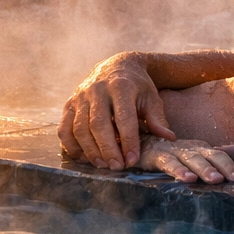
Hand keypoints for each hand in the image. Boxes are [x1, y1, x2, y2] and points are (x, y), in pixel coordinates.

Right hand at [58, 53, 176, 170]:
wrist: (117, 66)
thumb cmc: (137, 87)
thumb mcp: (151, 98)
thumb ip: (157, 118)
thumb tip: (169, 138)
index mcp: (121, 86)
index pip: (124, 117)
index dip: (128, 140)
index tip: (132, 159)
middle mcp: (97, 90)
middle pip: (98, 124)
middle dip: (107, 149)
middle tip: (117, 167)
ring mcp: (80, 97)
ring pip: (79, 128)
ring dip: (90, 150)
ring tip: (103, 165)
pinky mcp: (69, 105)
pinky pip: (64, 129)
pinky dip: (71, 146)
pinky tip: (83, 158)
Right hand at [138, 137, 233, 183]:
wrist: (136, 144)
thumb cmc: (169, 152)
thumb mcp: (194, 152)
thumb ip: (215, 153)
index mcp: (200, 148)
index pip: (219, 155)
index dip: (231, 166)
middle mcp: (189, 148)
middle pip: (210, 156)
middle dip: (224, 167)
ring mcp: (173, 152)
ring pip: (191, 160)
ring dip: (204, 169)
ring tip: (216, 180)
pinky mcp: (156, 156)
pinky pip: (168, 163)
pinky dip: (178, 171)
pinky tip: (186, 179)